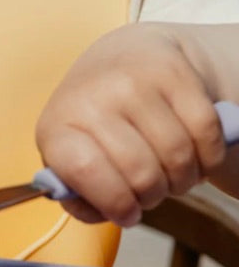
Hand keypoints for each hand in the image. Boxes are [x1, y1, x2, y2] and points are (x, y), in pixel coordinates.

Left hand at [35, 23, 225, 225]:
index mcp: (59, 125)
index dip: (116, 202)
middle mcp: (93, 96)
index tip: (128, 211)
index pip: (85, 170)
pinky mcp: (173, 71)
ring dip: (183, 178)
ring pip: (178, 157)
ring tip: (170, 168)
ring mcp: (133, 79)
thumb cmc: (99, 121)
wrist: (128, 55)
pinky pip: (206, 134)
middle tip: (151, 188)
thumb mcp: (74, 157)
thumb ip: (81, 196)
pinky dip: (208, 156)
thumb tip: (105, 211)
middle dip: (154, 195)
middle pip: (142, 174)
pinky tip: (192, 150)